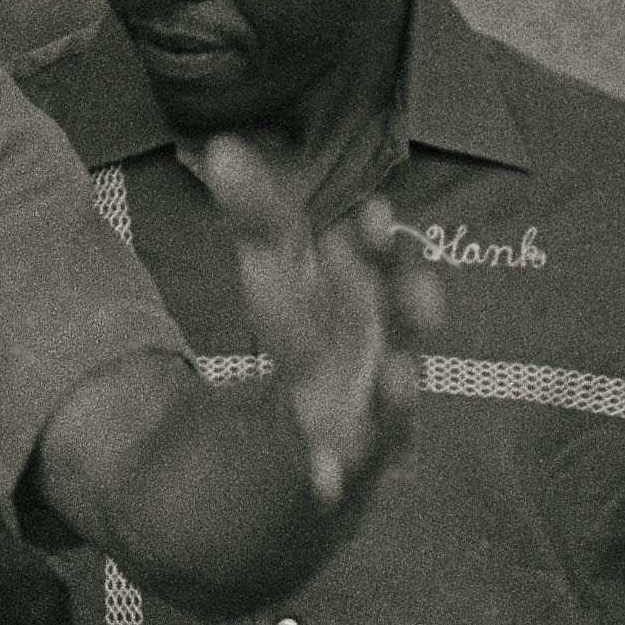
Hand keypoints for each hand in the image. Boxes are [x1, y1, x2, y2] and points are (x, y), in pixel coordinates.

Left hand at [196, 137, 441, 511]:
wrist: (321, 458)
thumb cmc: (313, 347)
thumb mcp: (279, 274)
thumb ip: (256, 215)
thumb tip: (220, 147)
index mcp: (363, 295)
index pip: (373, 262)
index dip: (379, 245)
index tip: (377, 214)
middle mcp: (379, 348)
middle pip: (396, 321)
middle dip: (404, 298)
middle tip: (401, 284)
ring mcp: (372, 411)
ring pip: (392, 397)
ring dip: (399, 386)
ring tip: (398, 375)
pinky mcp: (351, 470)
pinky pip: (349, 471)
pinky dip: (337, 471)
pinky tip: (323, 476)